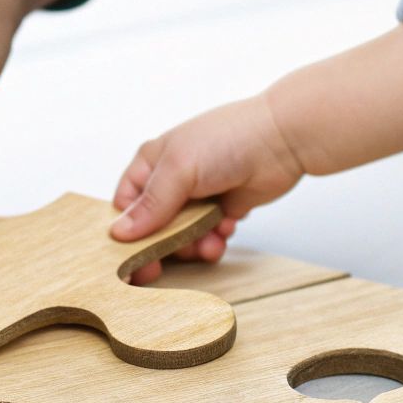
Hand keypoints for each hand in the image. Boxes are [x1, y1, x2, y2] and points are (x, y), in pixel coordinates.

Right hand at [110, 95, 305, 283]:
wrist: (283, 141)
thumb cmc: (230, 139)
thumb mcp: (180, 169)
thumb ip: (151, 204)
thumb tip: (119, 232)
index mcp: (152, 163)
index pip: (125, 205)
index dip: (128, 233)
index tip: (134, 257)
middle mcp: (172, 180)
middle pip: (152, 227)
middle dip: (162, 245)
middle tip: (166, 263)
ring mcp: (198, 196)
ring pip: (181, 236)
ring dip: (192, 244)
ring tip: (208, 241)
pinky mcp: (222, 210)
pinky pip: (207, 237)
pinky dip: (214, 240)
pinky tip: (226, 229)